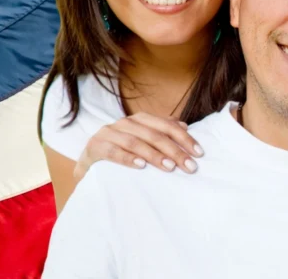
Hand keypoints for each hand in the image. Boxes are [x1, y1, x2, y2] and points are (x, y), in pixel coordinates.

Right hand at [73, 112, 204, 180]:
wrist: (88, 166)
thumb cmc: (120, 154)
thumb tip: (185, 126)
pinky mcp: (94, 147)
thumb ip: (160, 133)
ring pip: (135, 142)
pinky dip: (128, 158)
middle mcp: (124, 123)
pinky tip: (141, 166)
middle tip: (190, 166)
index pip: (166, 126)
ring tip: (170, 167)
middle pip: (154, 134)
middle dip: (174, 150)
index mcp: (138, 120)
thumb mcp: (141, 143)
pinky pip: (112, 152)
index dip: (184, 138)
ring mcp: (108, 134)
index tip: (199, 153)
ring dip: (154, 155)